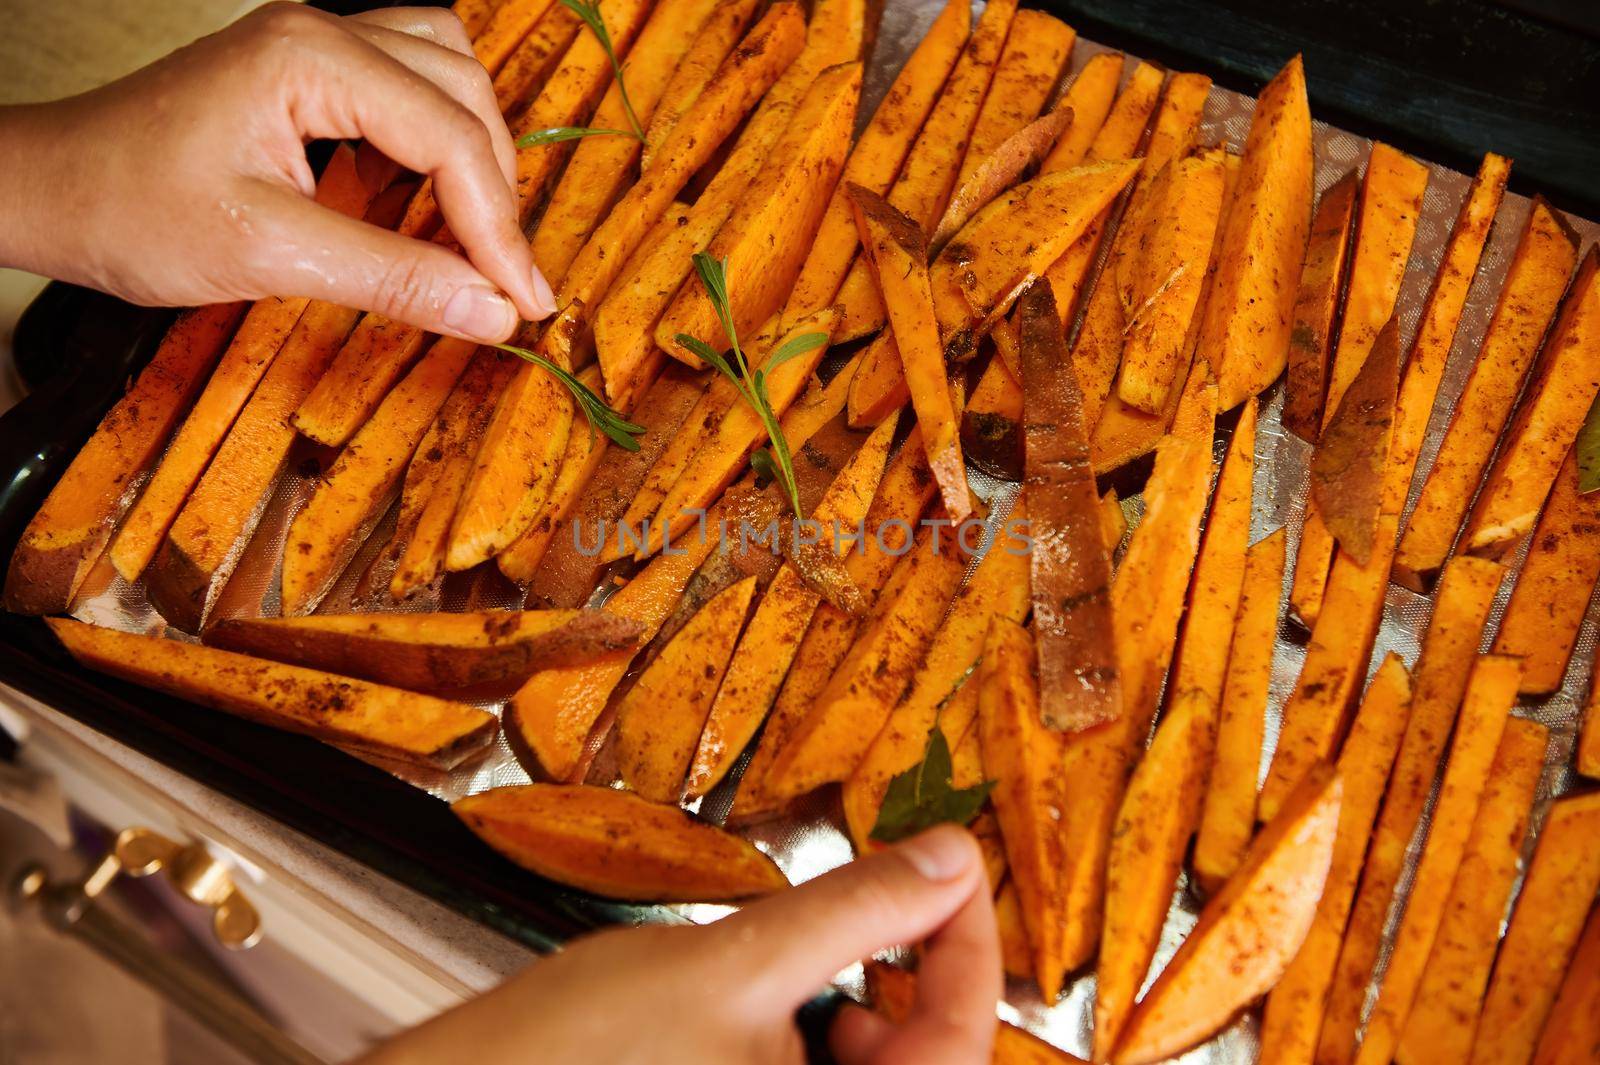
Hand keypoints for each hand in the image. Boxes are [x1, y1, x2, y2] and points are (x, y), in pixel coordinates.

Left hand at [0, 3, 554, 343]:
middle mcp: (323, 32)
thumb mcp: (269, 255)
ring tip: (478, 237)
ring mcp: (314, 43)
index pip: (450, 137)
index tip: (524, 303)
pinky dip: (438, 140)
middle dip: (495, 191)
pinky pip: (409, 84)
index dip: (498, 228)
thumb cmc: (131, 210)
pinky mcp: (306, 70)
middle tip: (506, 283)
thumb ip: (392, 277)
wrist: (50, 189)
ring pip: (448, 75)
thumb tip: (491, 311)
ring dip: (476, 155)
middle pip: (464, 93)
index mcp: (311, 58)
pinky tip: (429, 198)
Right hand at [360, 825, 1000, 1064]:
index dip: (968, 939)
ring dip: (864, 1015)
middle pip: (926, 1061)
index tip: (952, 869)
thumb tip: (940, 859)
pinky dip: (817, 1044)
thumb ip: (854, 909)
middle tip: (882, 917)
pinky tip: (774, 1012)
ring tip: (809, 972)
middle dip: (913, 979)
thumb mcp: (730, 962)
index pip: (965, 1038)